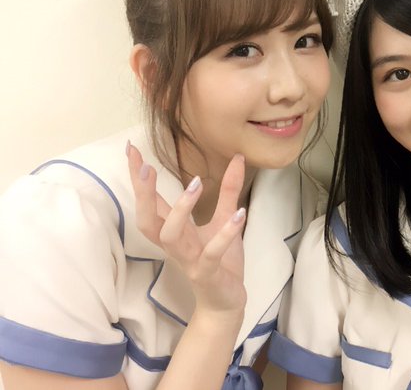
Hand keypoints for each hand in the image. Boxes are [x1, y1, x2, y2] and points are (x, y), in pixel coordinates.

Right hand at [126, 143, 246, 313]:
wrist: (226, 302)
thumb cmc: (221, 260)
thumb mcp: (225, 218)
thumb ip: (228, 190)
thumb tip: (237, 157)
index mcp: (175, 231)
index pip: (151, 202)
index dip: (139, 179)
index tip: (130, 149)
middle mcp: (175, 245)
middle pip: (147, 220)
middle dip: (144, 194)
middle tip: (146, 166)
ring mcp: (189, 260)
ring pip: (171, 236)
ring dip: (181, 209)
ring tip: (196, 183)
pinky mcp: (207, 273)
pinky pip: (211, 254)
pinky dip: (225, 235)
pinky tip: (240, 215)